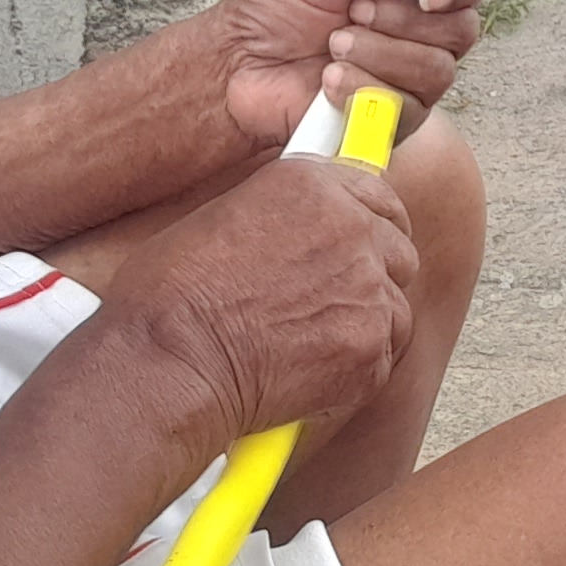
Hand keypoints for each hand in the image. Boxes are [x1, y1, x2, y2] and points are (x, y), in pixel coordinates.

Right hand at [110, 155, 419, 442]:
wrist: (167, 363)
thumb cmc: (169, 298)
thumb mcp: (224, 218)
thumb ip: (285, 216)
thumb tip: (306, 233)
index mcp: (313, 186)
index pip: (379, 196)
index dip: (374, 224)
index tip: (367, 243)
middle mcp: (351, 228)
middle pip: (398, 253)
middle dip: (374, 278)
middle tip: (335, 306)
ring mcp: (368, 289)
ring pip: (395, 311)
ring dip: (363, 328)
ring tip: (308, 348)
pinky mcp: (370, 348)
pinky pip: (381, 360)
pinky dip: (352, 373)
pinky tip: (305, 379)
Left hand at [206, 0, 495, 146]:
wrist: (233, 67)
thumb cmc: (270, 15)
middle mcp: (421, 36)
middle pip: (460, 29)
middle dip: (403, 19)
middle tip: (352, 13)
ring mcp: (410, 82)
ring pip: (435, 71)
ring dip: (378, 54)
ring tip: (332, 47)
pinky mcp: (390, 123)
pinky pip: (405, 109)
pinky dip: (362, 90)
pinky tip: (328, 83)